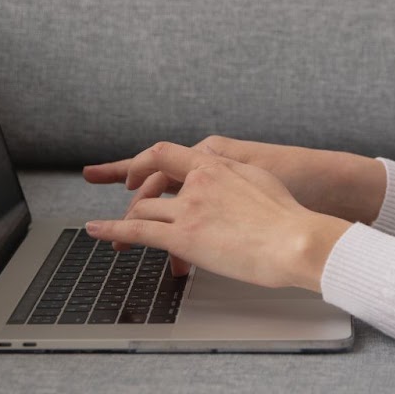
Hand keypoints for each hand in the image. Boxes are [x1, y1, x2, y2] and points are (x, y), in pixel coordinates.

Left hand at [83, 142, 350, 291]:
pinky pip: (138, 231)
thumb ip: (234, 177)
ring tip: (120, 237)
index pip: (166, 153)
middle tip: (129, 209)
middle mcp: (198, 182)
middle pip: (150, 185)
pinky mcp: (184, 237)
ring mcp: (189, 209)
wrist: (296, 240)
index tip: (134, 175)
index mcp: (215, 164)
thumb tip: (228, 183)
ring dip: (131, 223)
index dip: (144, 164)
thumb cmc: (288, 218)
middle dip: (136, 199)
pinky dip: (112, 231)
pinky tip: (98, 232)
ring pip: (144, 209)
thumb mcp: (259, 179)